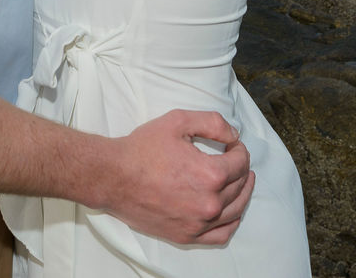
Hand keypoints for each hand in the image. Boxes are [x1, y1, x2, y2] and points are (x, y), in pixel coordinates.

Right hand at [99, 109, 254, 244]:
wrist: (113, 177)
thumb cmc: (142, 149)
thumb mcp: (178, 121)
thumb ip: (213, 123)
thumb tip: (234, 136)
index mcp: (210, 174)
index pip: (240, 162)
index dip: (239, 149)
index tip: (232, 144)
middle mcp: (209, 203)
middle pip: (240, 185)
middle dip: (241, 169)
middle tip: (235, 159)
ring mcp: (198, 223)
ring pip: (235, 210)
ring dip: (242, 193)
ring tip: (241, 181)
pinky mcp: (187, 235)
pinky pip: (221, 235)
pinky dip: (232, 222)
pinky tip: (232, 211)